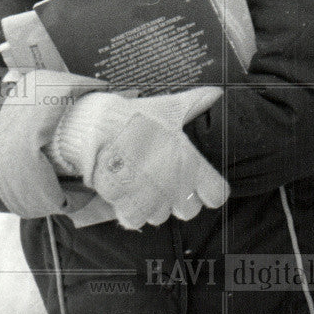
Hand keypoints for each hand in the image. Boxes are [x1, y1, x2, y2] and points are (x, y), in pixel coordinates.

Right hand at [84, 87, 227, 229]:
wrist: (97, 128)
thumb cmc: (135, 117)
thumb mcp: (168, 109)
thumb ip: (194, 104)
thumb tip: (214, 93)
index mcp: (190, 162)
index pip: (216, 194)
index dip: (210, 191)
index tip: (203, 186)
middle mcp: (175, 185)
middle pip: (188, 211)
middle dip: (179, 200)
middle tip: (167, 183)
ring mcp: (151, 199)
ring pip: (160, 216)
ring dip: (153, 205)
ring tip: (142, 184)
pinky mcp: (127, 206)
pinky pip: (134, 220)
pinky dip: (129, 210)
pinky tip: (126, 192)